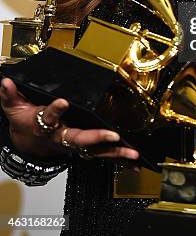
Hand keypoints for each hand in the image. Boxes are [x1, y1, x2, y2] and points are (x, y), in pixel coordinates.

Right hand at [0, 77, 138, 160]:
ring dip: (114, 152)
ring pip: (95, 150)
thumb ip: (10, 95)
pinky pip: (101, 154)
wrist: (27, 143)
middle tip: (113, 135)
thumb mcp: (14, 108)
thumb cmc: (25, 122)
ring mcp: (73, 144)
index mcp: (44, 125)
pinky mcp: (83, 148)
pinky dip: (118, 158)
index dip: (55, 110)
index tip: (62, 101)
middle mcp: (60, 137)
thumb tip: (5, 81)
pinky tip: (134, 161)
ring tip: (132, 153)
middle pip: (78, 138)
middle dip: (96, 137)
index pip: (48, 117)